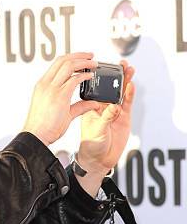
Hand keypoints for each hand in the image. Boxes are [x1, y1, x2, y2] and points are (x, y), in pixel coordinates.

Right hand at [22, 52, 100, 144]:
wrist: (35, 137)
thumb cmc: (44, 128)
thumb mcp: (62, 113)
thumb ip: (78, 106)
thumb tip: (92, 103)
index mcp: (42, 85)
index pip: (57, 64)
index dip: (71, 58)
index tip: (82, 58)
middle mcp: (45, 84)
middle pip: (63, 60)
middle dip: (79, 55)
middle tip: (91, 56)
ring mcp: (51, 89)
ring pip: (68, 65)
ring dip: (83, 62)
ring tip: (94, 63)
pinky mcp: (59, 96)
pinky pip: (74, 79)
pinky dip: (84, 76)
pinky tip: (90, 77)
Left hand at [77, 60, 135, 175]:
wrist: (99, 159)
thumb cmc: (91, 144)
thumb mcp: (96, 130)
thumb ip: (106, 118)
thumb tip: (115, 108)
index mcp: (91, 106)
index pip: (96, 88)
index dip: (100, 77)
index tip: (104, 67)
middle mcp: (103, 106)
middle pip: (110, 87)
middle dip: (116, 75)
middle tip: (120, 64)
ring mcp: (114, 111)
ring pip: (121, 93)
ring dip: (125, 81)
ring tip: (129, 69)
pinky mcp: (124, 117)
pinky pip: (128, 103)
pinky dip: (130, 95)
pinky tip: (132, 86)